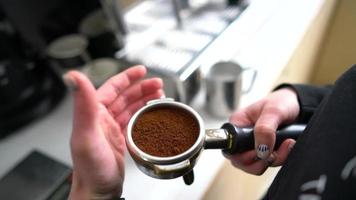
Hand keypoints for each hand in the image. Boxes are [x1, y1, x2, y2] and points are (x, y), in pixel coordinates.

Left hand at [63, 66, 162, 198]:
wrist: (97, 192)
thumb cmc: (90, 169)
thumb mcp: (87, 135)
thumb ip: (83, 105)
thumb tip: (73, 77)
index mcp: (93, 113)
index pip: (112, 88)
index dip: (127, 77)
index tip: (141, 71)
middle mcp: (101, 119)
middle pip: (124, 96)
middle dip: (142, 87)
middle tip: (158, 83)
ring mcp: (111, 130)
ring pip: (130, 108)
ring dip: (144, 99)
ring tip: (159, 95)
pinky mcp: (120, 140)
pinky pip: (134, 122)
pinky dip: (144, 115)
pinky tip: (152, 114)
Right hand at [226, 88, 299, 174]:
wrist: (297, 106)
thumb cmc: (281, 102)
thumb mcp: (273, 110)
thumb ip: (265, 129)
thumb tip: (261, 151)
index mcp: (237, 125)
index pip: (230, 148)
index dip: (244, 155)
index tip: (260, 151)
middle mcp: (242, 138)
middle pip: (241, 162)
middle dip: (261, 160)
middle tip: (276, 149)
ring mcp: (253, 147)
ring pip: (256, 166)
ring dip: (274, 159)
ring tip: (287, 144)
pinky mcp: (265, 153)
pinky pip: (268, 164)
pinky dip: (280, 158)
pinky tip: (287, 146)